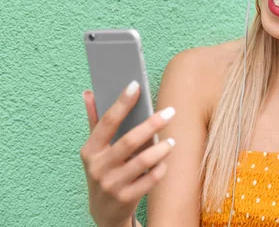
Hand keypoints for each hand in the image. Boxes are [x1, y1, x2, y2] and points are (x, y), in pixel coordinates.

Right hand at [80, 81, 175, 226]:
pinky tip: (165, 162)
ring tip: (172, 140)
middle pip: (129, 141)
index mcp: (90, 150)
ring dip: (161, 148)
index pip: (107, 122)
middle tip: (170, 112)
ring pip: (143, 161)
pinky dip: (160, 168)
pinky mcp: (126, 199)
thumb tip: (89, 92)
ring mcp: (112, 184)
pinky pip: (150, 180)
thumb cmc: (103, 170)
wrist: (103, 212)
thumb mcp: (95, 149)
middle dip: (152, 124)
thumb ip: (95, 121)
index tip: (136, 84)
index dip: (122, 102)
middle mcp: (98, 167)